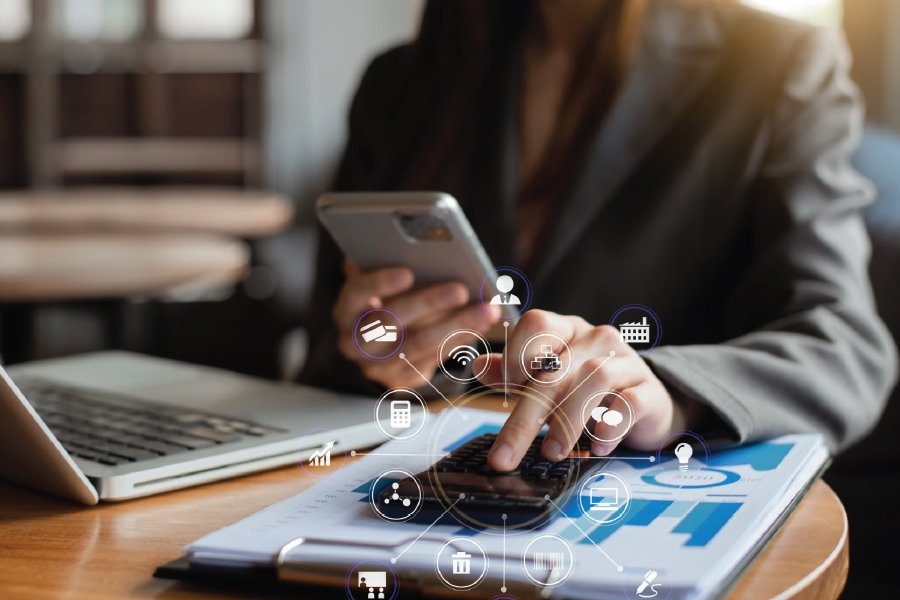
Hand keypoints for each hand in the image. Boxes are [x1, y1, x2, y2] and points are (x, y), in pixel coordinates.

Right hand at [334, 262, 500, 388]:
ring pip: (418, 345)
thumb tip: (411, 244)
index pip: (356, 294)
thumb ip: (387, 263)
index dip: (380, 284)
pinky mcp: (401, 380)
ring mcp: (377, 366)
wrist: (379, 344)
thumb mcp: (379, 280)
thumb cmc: (385, 299)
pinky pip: (434, 359)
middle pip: (390, 323)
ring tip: (486, 308)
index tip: (408, 272)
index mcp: (346, 311)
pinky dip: (461, 339)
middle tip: (461, 289)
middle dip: (428, 303)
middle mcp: (355, 343)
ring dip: (456, 325)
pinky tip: (482, 324)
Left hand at [471, 310, 687, 470]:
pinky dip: (609, 427)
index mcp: (566, 330)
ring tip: (552, 452)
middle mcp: (596, 338)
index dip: (516, 354)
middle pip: (556, 369)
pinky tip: (596, 447)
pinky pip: (629, 403)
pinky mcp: (649, 390)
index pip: (537, 322)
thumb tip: (477, 366)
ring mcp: (626, 362)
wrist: (648, 404)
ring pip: (594, 378)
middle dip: (526, 416)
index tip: (504, 390)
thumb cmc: (587, 391)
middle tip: (504, 456)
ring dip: (568, 420)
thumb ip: (513, 372)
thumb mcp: (548, 379)